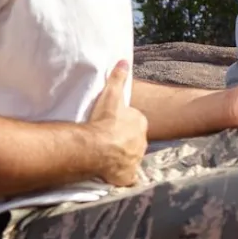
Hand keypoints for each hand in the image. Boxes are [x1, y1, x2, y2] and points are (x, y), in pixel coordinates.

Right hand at [86, 61, 148, 186]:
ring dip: (121, 158)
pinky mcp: (126, 176)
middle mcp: (142, 142)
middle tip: (107, 141)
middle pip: (133, 140)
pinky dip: (121, 176)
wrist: (95, 147)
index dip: (122, 123)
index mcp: (140, 123)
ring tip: (106, 157)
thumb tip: (124, 61)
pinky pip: (126, 177)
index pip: (134, 122)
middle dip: (123, 141)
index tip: (111, 125)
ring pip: (130, 158)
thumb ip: (118, 78)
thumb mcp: (111, 95)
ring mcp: (135, 160)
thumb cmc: (104, 120)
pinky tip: (112, 175)